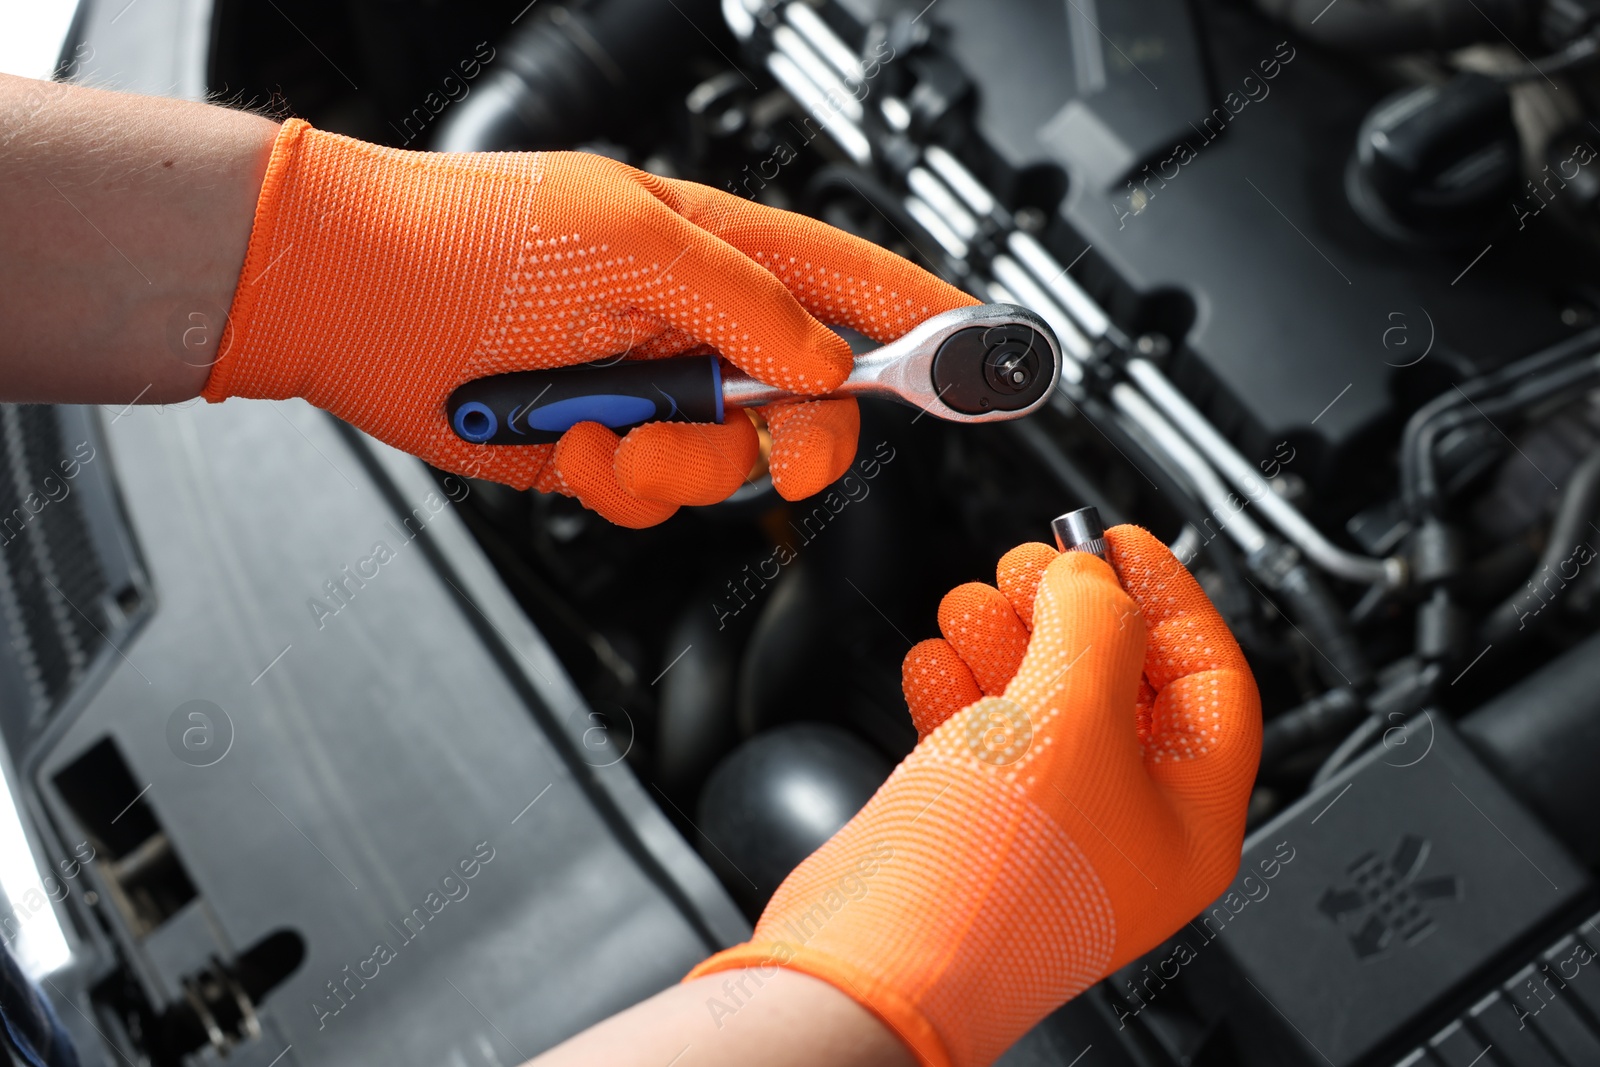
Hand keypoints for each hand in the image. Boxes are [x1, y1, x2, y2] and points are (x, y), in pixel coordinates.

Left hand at [203, 120, 975, 525]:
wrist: (352, 296)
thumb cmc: (473, 234)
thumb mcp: (628, 242)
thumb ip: (745, 304)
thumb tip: (827, 363)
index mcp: (721, 253)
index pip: (855, 285)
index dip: (930, 322)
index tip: (991, 358)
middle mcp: (700, 325)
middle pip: (813, 406)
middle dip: (794, 439)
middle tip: (771, 441)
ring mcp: (655, 391)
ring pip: (732, 467)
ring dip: (675, 465)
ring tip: (606, 428)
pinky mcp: (607, 447)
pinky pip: (657, 498)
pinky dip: (617, 484)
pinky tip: (567, 441)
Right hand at [686, 525, 1260, 1066]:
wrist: (875, 962)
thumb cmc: (989, 876)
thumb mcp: (1073, 709)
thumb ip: (1097, 620)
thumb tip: (1093, 578)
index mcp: (1189, 821)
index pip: (1211, 680)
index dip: (1170, 597)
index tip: (1122, 543)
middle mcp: (1125, 832)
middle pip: (1122, 686)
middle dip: (1072, 612)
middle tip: (1033, 563)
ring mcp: (1049, 835)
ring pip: (1044, 707)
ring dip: (1008, 640)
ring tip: (973, 599)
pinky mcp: (976, 835)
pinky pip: (983, 741)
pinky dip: (962, 689)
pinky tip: (937, 658)